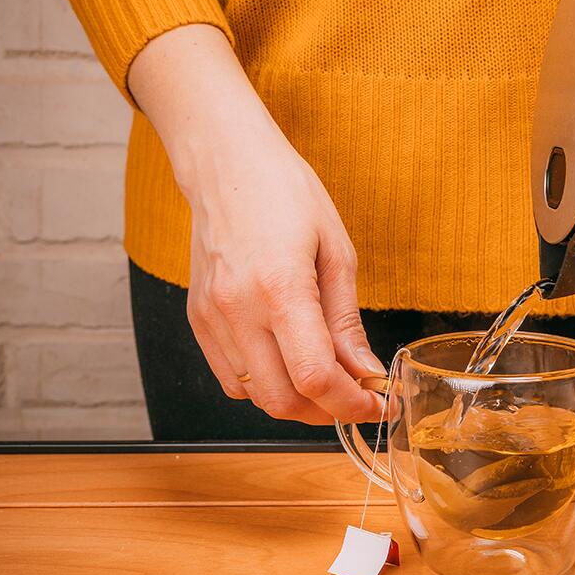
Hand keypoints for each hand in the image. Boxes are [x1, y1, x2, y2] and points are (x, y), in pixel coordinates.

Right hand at [129, 24, 384, 424]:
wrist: (225, 163)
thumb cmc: (285, 193)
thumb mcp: (336, 250)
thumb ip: (347, 320)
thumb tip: (365, 371)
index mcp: (280, 288)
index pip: (314, 377)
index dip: (350, 404)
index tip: (376, 405)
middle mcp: (239, 309)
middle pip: (282, 400)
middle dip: (325, 412)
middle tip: (355, 397)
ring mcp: (212, 316)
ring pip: (254, 395)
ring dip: (295, 400)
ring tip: (325, 378)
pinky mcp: (198, 318)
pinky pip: (230, 377)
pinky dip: (264, 384)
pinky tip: (287, 361)